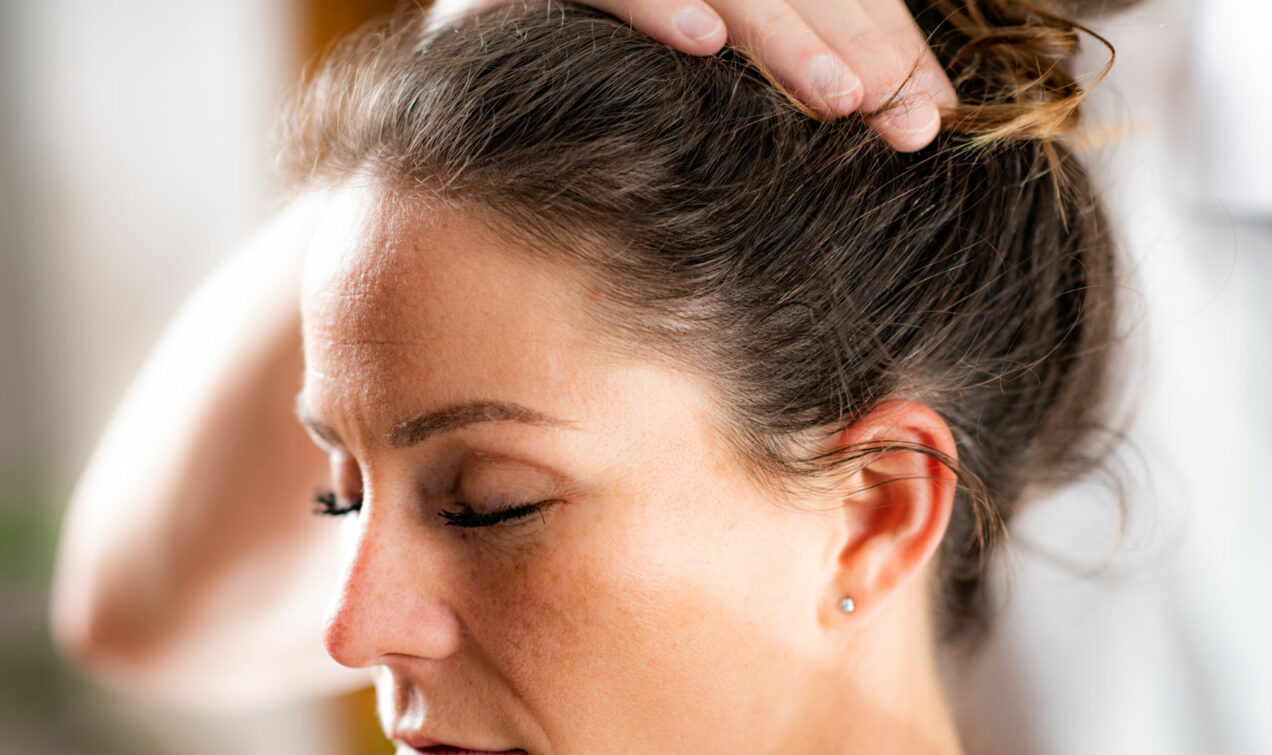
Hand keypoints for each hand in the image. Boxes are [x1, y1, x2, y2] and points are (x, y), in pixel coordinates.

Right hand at [427, 0, 957, 151]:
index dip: (886, 42)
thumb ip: (759, 75)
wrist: (445, 101)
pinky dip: (653, 3)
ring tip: (842, 99)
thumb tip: (888, 107)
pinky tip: (704, 43)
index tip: (932, 113)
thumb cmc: (564, 113)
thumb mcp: (671, 92)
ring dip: (784, 33)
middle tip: (908, 120)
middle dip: (860, 46)